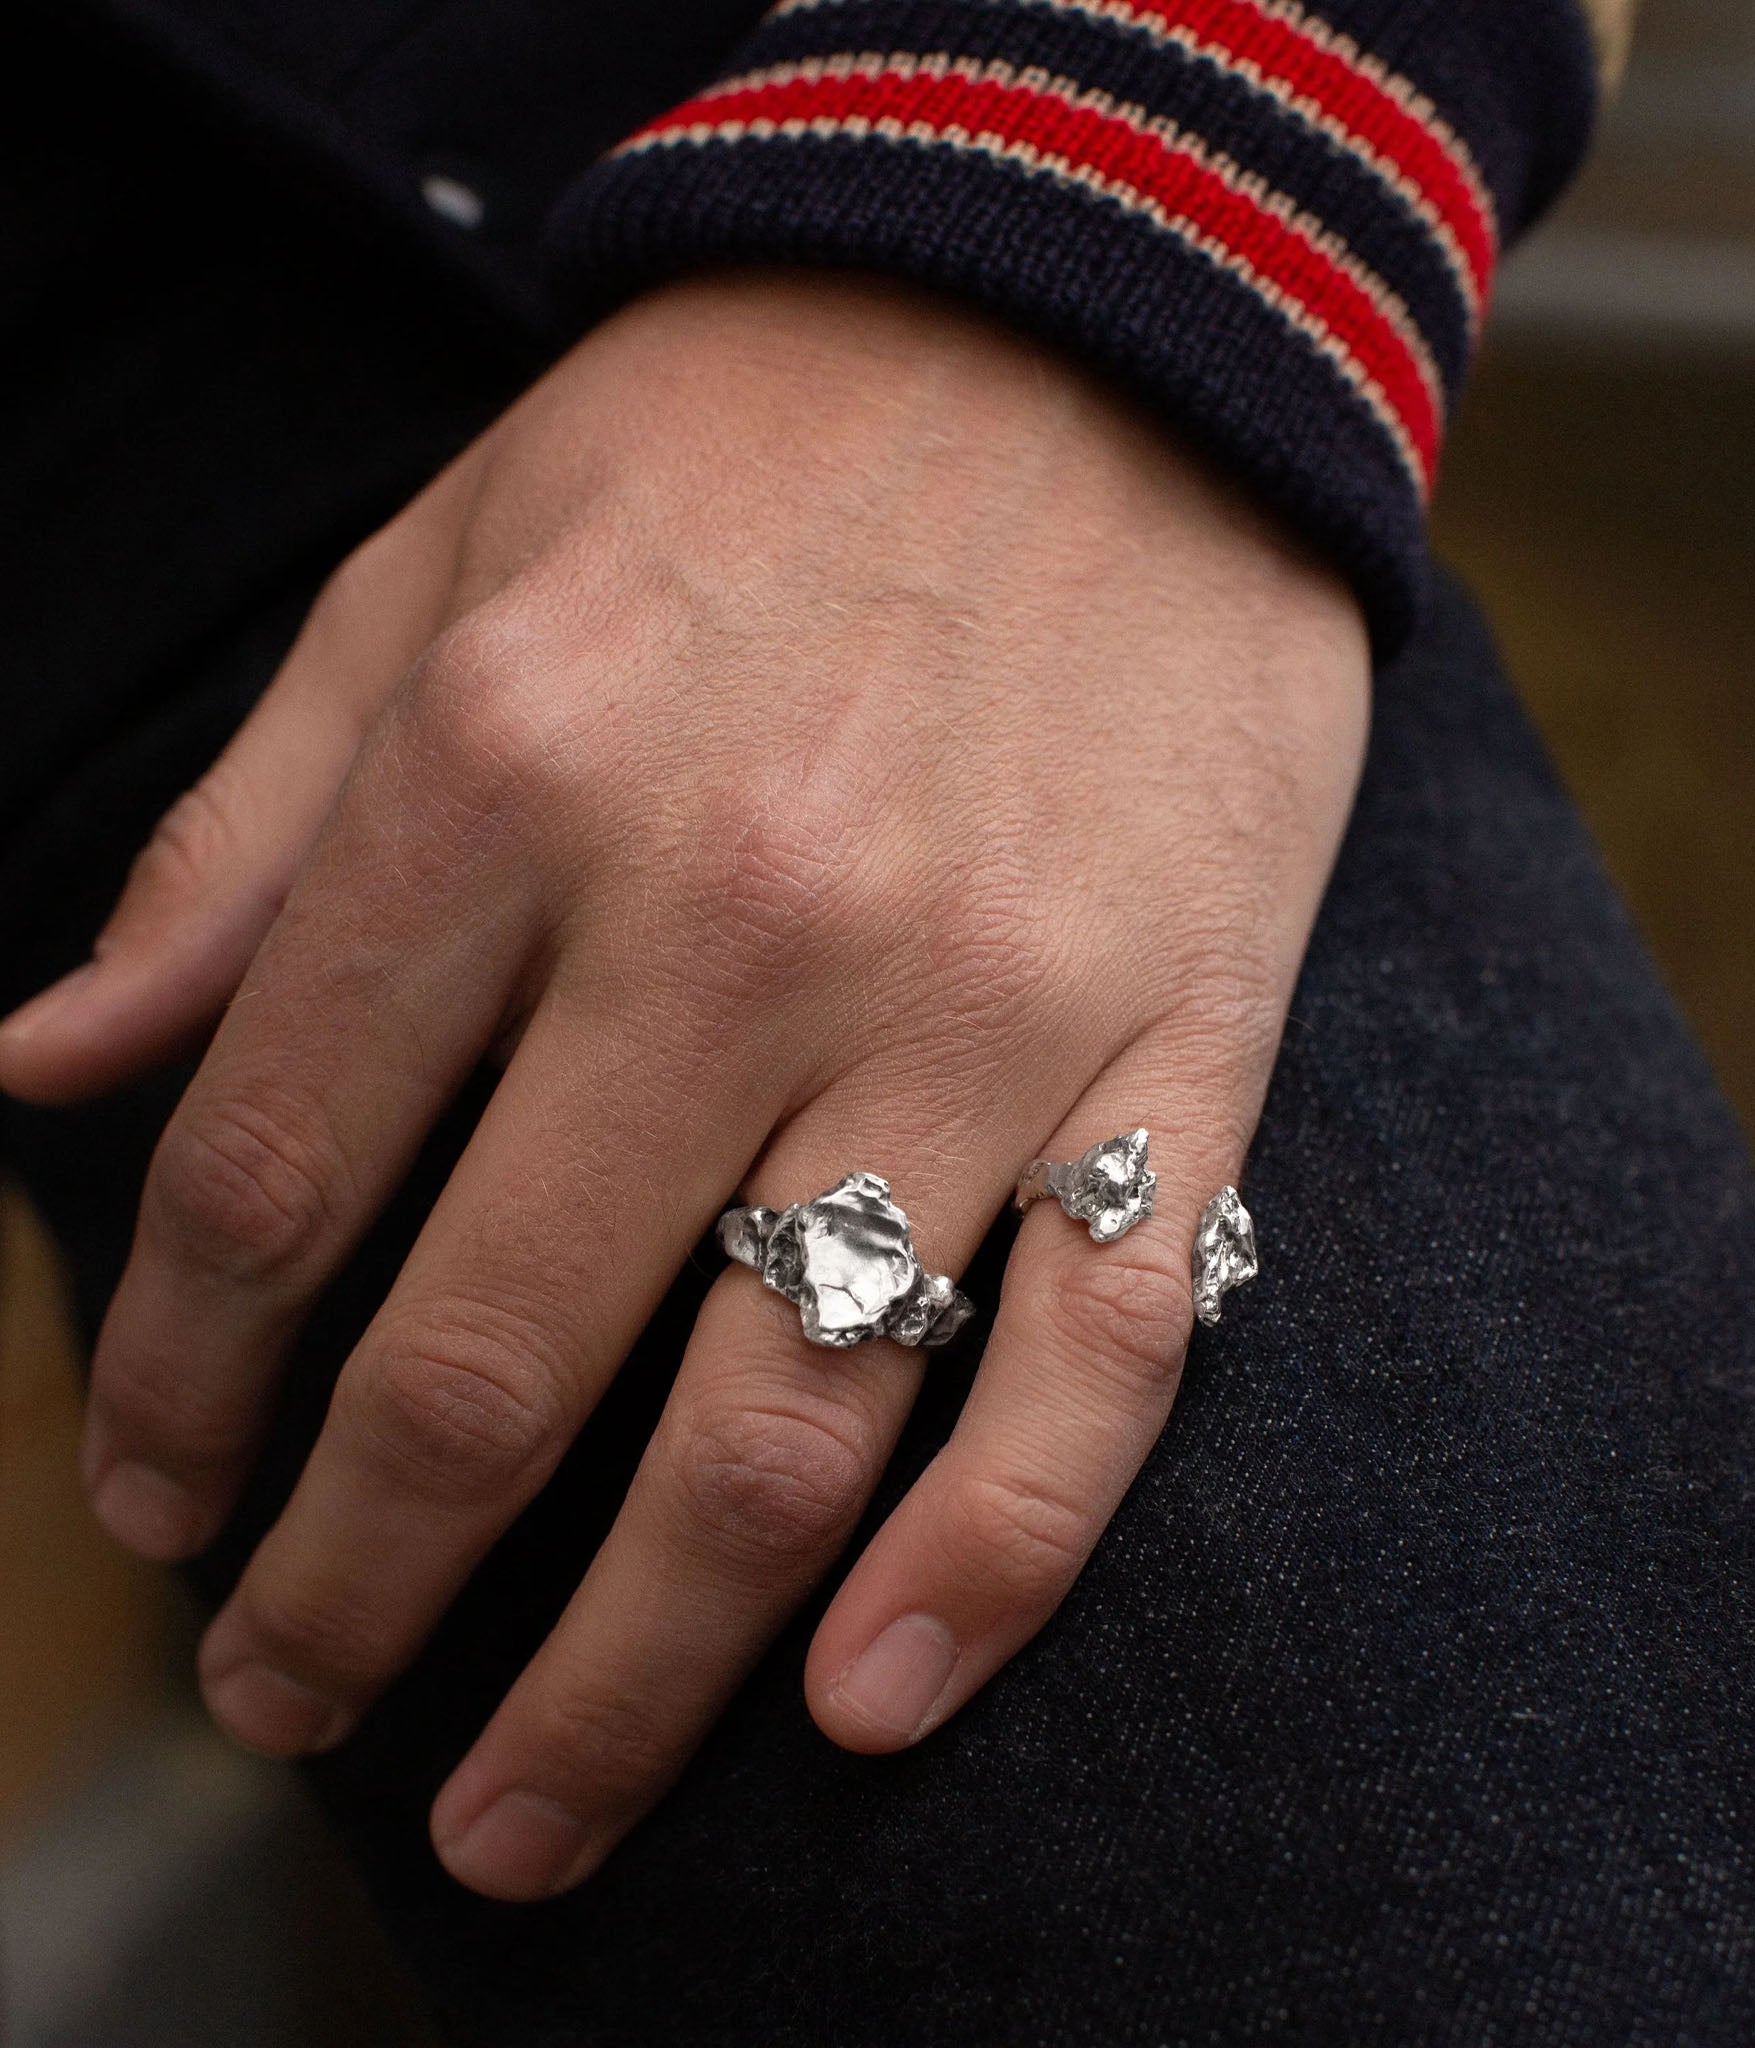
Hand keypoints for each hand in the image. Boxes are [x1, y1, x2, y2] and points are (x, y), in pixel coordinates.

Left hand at [0, 272, 1367, 1899]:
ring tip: (516, 1819)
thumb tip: (50, 1060)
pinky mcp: (1180, 1031)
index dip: (183, 1386)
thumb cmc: (752, 443)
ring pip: (775, 1416)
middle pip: (489, 1356)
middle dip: (354, 1588)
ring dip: (619, 1671)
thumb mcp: (443, 568)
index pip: (278, 1169)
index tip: (159, 1506)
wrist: (1101, 319)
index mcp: (513, 773)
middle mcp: (736, 912)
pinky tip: (861, 1706)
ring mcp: (977, 995)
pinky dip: (988, 1562)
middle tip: (294, 1707)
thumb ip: (247, 831)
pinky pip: (1103, 1353)